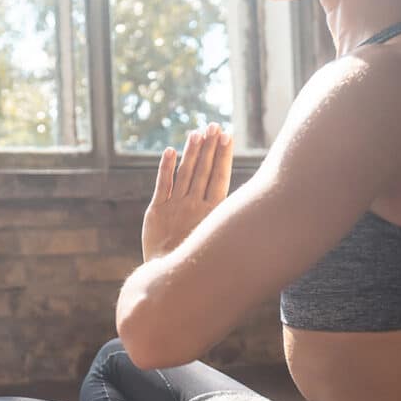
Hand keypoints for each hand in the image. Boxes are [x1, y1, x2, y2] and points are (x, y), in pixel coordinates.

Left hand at [142, 122, 233, 261]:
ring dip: (191, 151)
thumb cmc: (197, 258)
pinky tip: (170, 151)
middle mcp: (195, 205)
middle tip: (214, 125)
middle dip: (209, 146)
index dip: (223, 154)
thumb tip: (244, 202)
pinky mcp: (156, 210)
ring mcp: (175, 206)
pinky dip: (166, 167)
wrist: (170, 275)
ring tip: (197, 132)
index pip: (220, 175)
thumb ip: (223, 216)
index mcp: (213, 211)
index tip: (227, 135)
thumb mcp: (216, 237)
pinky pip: (162, 184)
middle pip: (204, 169)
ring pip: (185, 172)